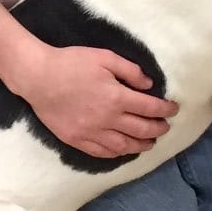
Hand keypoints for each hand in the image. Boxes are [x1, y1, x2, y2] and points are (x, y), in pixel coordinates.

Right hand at [22, 43, 177, 159]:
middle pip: (141, 130)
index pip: (150, 108)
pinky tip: (124, 150)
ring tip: (150, 143)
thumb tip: (148, 85)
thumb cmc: (71, 62)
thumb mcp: (104, 57)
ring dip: (142, 145)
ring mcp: (92, 133)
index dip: (165, 110)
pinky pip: (103, 152)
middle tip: (165, 127)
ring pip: (124, 146)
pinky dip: (118, 153)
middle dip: (158, 129)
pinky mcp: (77, 140)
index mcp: (116, 97)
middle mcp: (108, 119)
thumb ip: (130, 70)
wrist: (38, 77)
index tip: (173, 109)